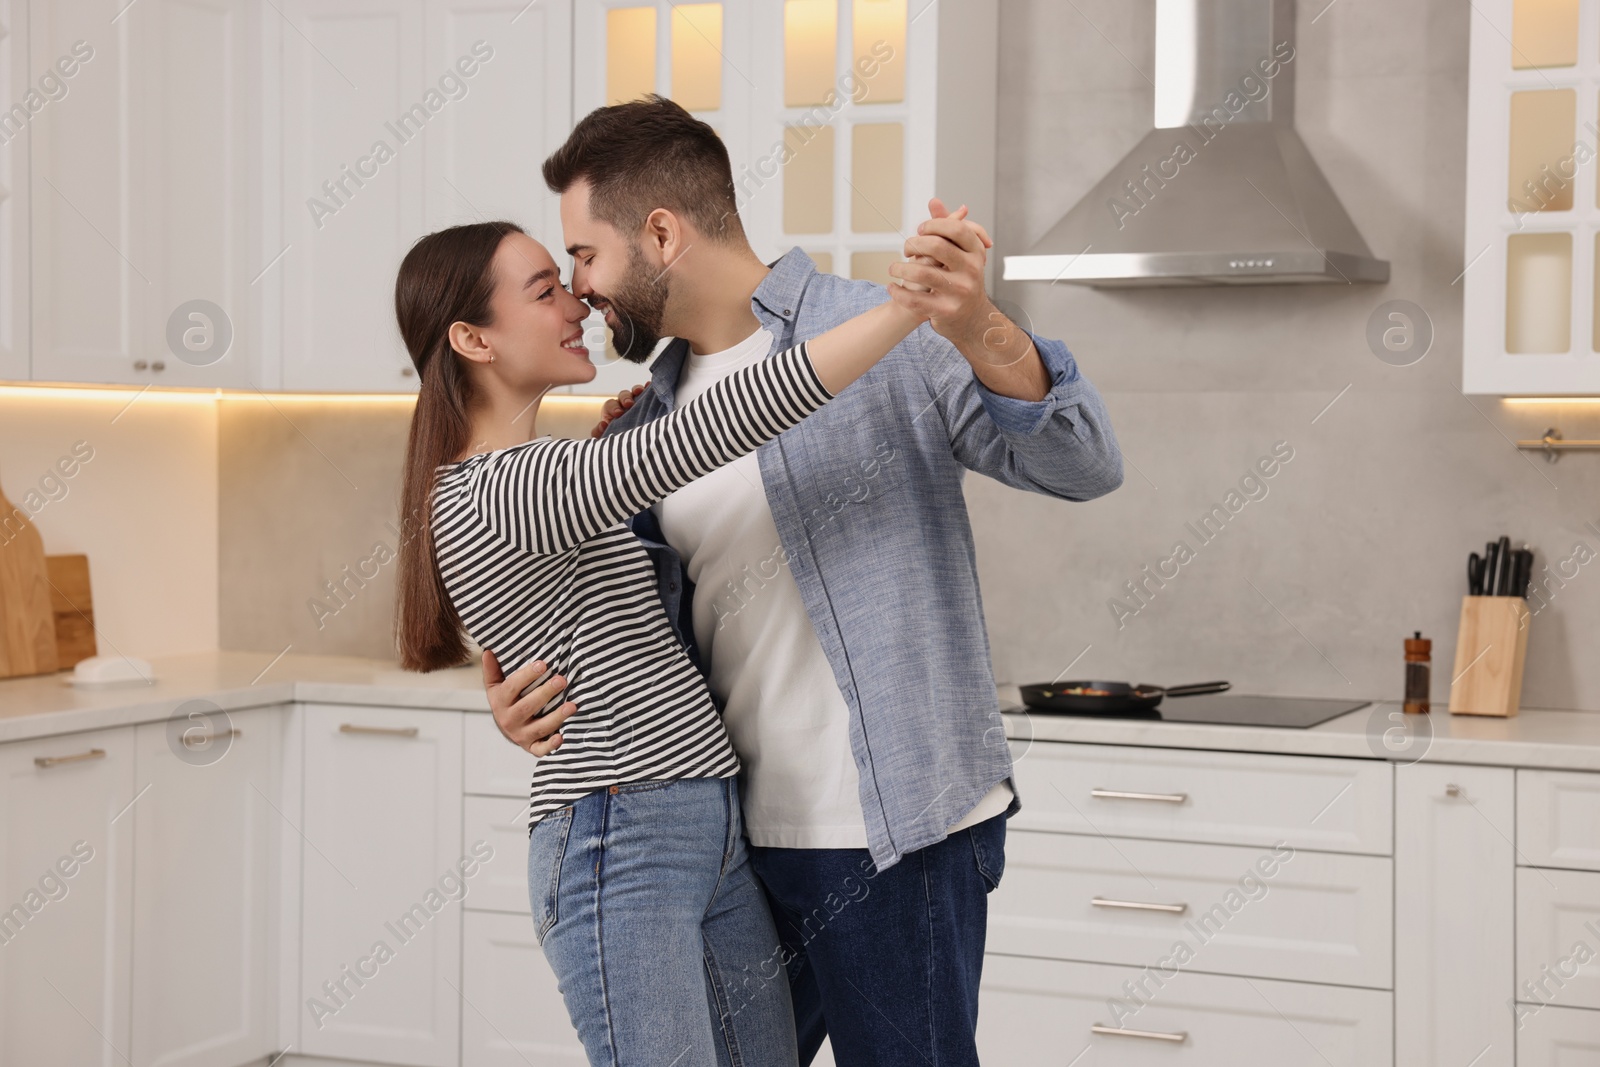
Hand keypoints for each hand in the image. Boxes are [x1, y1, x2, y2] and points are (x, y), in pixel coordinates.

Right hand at [481, 649, 576, 755]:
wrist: (506, 727)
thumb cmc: (506, 700)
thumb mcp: (496, 685)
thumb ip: (493, 669)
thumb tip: (488, 651)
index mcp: (500, 701)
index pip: (512, 687)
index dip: (527, 675)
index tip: (543, 664)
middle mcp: (509, 719)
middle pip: (527, 707)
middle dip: (545, 693)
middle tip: (561, 680)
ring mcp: (520, 734)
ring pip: (539, 727)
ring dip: (556, 717)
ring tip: (572, 705)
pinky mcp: (531, 746)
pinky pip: (540, 749)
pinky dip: (551, 745)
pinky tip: (561, 736)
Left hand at [591, 384, 645, 437]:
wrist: (629, 442)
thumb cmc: (615, 436)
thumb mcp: (604, 436)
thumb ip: (599, 432)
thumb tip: (603, 424)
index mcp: (611, 410)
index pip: (610, 404)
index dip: (614, 407)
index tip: (618, 413)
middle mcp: (623, 404)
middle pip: (623, 395)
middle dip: (625, 398)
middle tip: (628, 404)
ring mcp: (636, 401)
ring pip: (635, 391)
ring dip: (637, 389)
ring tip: (640, 391)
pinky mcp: (647, 401)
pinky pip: (647, 392)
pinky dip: (647, 388)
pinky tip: (649, 385)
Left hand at [886, 198, 996, 350]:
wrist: (972, 318)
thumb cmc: (960, 278)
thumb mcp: (959, 252)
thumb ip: (946, 226)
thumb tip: (934, 201)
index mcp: (976, 252)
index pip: (955, 228)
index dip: (933, 225)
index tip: (919, 231)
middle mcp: (971, 270)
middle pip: (936, 246)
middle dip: (913, 244)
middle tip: (906, 250)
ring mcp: (960, 292)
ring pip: (922, 272)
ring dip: (900, 268)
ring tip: (893, 268)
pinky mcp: (946, 310)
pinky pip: (914, 299)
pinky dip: (898, 292)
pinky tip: (892, 287)